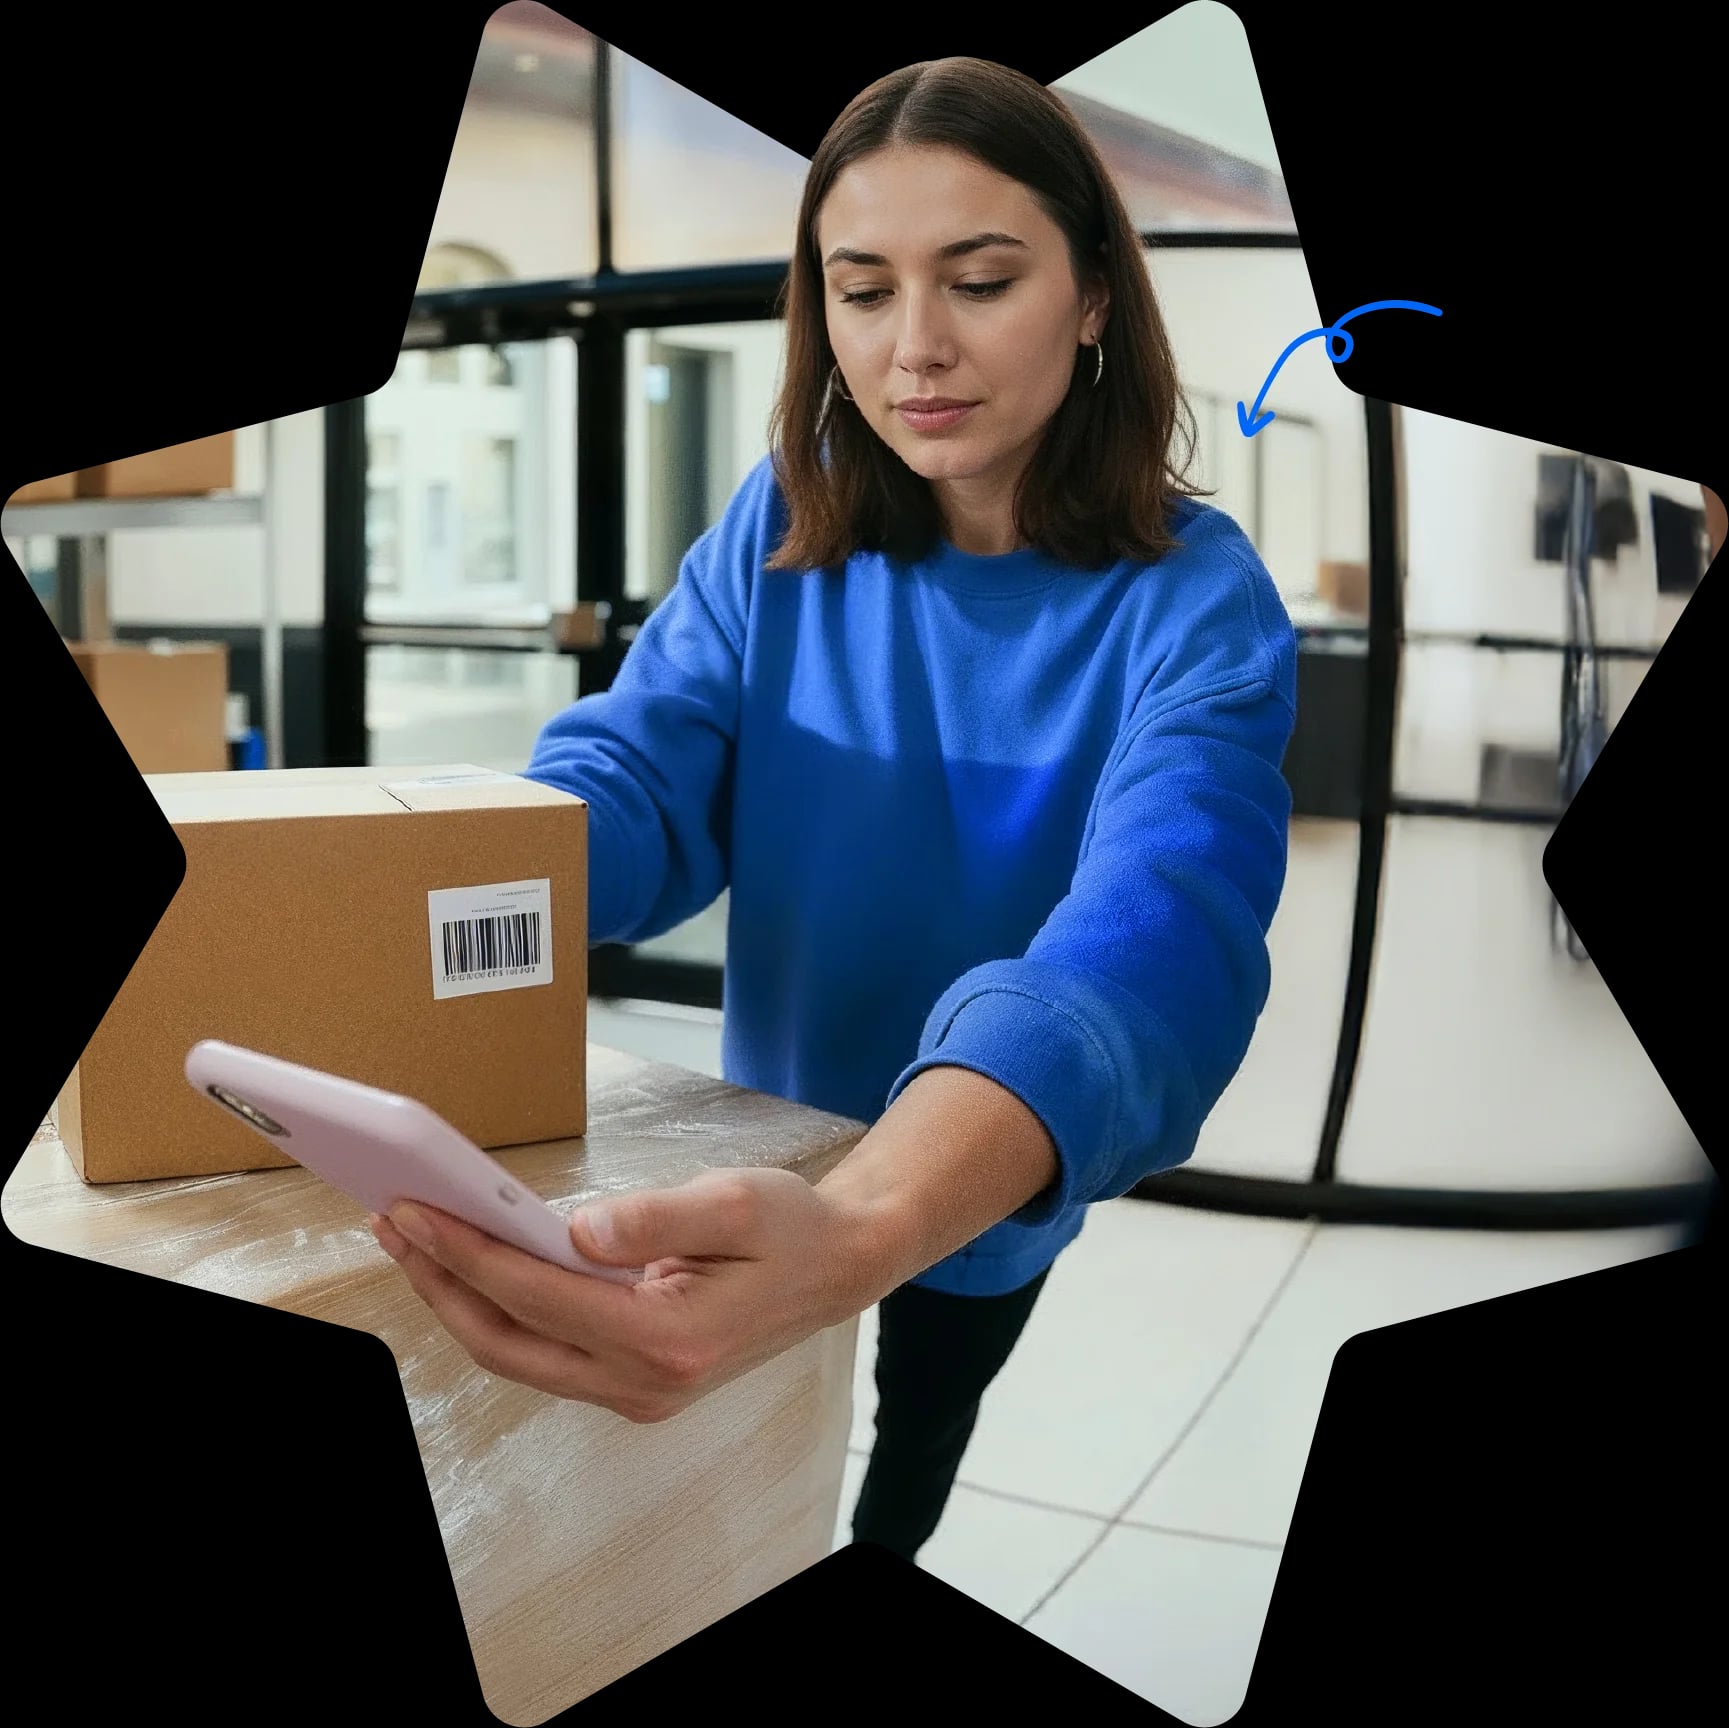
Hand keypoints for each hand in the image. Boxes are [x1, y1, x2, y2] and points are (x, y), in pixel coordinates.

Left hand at [368, 1166, 881, 1423]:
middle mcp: (645, 1382)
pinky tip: (478, 1264)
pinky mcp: (634, 1381)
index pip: (539, 1296)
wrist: (839, 1269)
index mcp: (669, 1338)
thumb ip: (655, 1218)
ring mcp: (638, 1391)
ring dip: (462, 1299)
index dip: (468, 1253)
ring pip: (520, 1354)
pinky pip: (547, 1350)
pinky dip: (501, 1308)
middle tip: (393, 1224)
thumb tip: (575, 1231)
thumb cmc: (792, 1230)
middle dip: (441, 1284)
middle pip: (509, 1343)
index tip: (416, 1210)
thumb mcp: (736, 1203)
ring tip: (419, 1240)